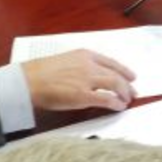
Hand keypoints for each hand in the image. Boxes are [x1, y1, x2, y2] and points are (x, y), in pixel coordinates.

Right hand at [22, 49, 136, 112]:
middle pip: (116, 74)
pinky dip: (116, 103)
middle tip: (133, 92)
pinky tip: (118, 107)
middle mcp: (89, 65)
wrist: (28, 81)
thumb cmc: (40, 73)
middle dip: (127, 85)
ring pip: (115, 85)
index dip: (124, 70)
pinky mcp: (84, 95)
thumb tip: (89, 77)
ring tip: (127, 100)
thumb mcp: (65, 61)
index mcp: (84, 55)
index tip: (132, 76)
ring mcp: (88, 80)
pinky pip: (107, 99)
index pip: (111, 62)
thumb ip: (79, 66)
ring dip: (124, 94)